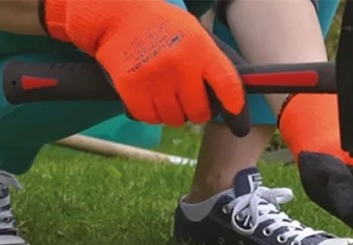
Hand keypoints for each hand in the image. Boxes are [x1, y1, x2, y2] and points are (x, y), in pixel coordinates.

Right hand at [40, 0, 246, 127]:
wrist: (117, 16)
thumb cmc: (162, 29)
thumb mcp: (193, 34)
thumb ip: (211, 64)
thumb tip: (229, 103)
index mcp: (199, 48)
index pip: (227, 85)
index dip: (234, 105)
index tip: (235, 115)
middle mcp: (179, 63)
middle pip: (198, 113)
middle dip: (194, 111)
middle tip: (185, 98)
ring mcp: (155, 77)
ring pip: (173, 119)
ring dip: (171, 112)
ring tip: (163, 91)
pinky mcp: (132, 88)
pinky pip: (150, 118)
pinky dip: (150, 112)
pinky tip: (148, 94)